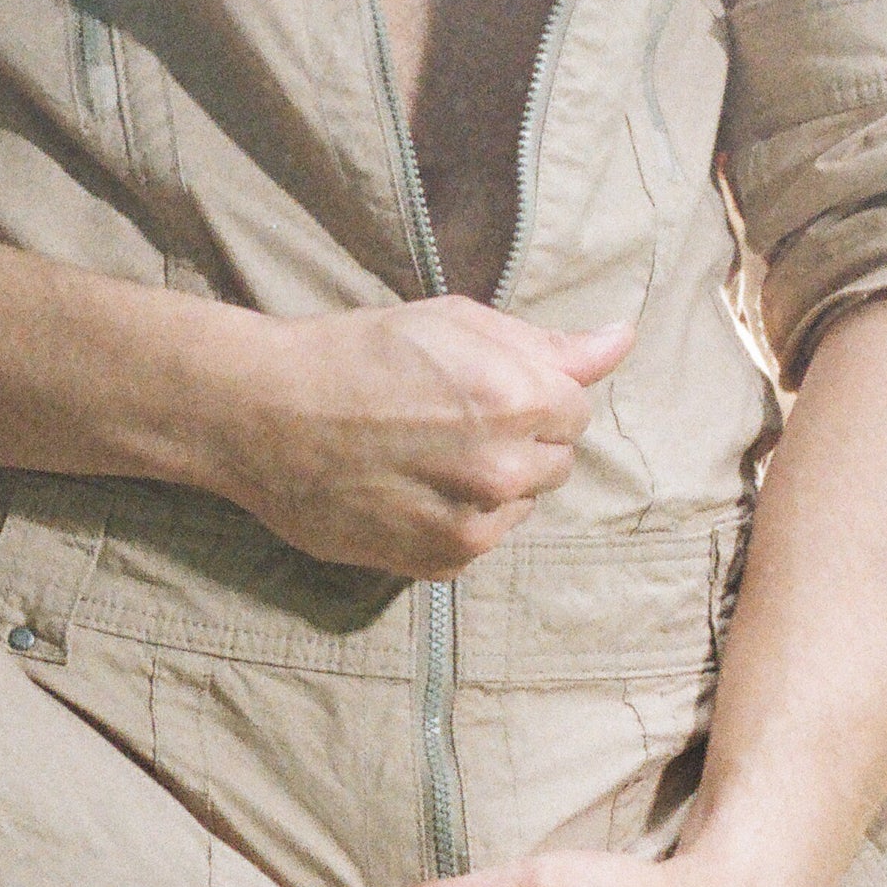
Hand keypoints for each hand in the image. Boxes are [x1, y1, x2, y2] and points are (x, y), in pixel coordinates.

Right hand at [208, 304, 632, 577]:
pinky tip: (411, 485)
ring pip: (522, 503)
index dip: (531, 391)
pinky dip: (460, 516)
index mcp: (516, 397)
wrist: (265, 414)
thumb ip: (546, 342)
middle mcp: (503, 469)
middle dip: (521, 437)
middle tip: (451, 416)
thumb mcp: (451, 323)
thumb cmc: (356, 353)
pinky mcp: (439, 562)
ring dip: (493, 481)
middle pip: (556, 459)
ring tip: (427, 452)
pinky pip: (482, 539)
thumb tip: (622, 340)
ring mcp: (472, 524)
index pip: (575, 406)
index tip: (482, 384)